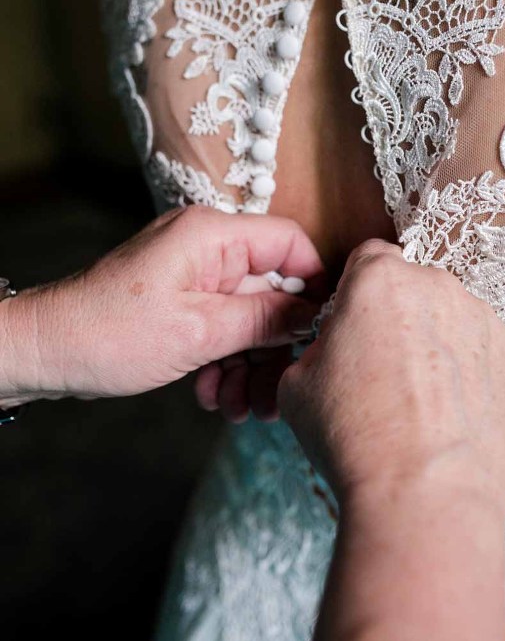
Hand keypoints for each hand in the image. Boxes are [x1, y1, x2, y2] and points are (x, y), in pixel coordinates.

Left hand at [0, 206, 323, 402]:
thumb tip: (317, 314)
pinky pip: (222, 327)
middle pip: (272, 289)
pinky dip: (223, 361)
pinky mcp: (181, 301)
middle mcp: (206, 247)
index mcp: (213, 235)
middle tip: (274, 393)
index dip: (315, 286)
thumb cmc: (108, 333)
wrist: (45, 352)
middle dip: (274, 346)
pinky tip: (213, 395)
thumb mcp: (200, 332)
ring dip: (248, 364)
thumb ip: (265, 318)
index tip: (324, 331)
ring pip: (248, 316)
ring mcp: (193, 275)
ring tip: (237, 406)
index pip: (291, 243)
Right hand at [277, 240, 504, 513]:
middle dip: (398, 318)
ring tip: (422, 404)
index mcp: (380, 279)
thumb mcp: (297, 384)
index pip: (368, 258)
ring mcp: (484, 317)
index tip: (354, 325)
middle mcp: (438, 284)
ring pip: (451, 317)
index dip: (357, 292)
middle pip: (413, 287)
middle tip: (382, 373)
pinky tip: (452, 415)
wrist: (425, 496)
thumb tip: (337, 347)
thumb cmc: (355, 438)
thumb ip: (318, 344)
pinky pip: (484, 349)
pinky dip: (471, 372)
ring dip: (437, 344)